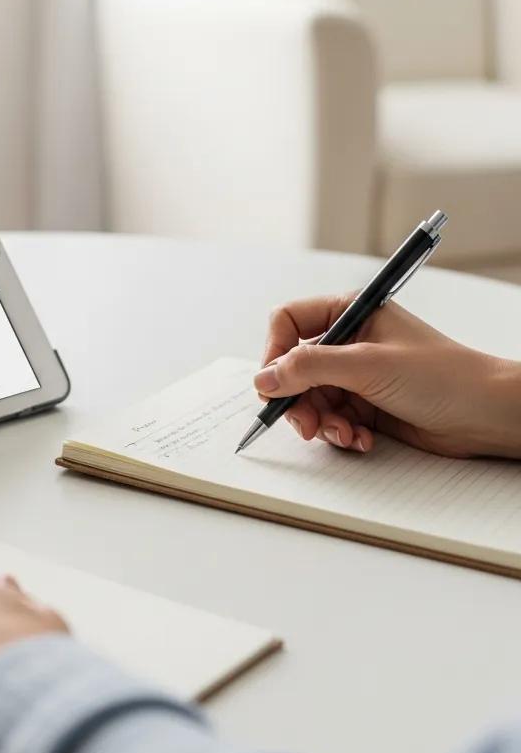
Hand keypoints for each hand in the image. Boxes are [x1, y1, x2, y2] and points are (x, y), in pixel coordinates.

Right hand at [254, 294, 520, 457]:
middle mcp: (348, 342)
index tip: (272, 382)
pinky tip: (361, 439)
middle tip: (306, 424)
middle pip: (293, 368)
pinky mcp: (365, 405)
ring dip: (321, 422)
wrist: (487, 414)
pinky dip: (339, 433)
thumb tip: (264, 377)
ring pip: (309, 399)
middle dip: (297, 400)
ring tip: (344, 434)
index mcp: (349, 313)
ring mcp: (356, 375)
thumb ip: (309, 367)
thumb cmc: (444, 376)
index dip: (274, 352)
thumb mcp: (368, 365)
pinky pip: (331, 419)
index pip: (288, 323)